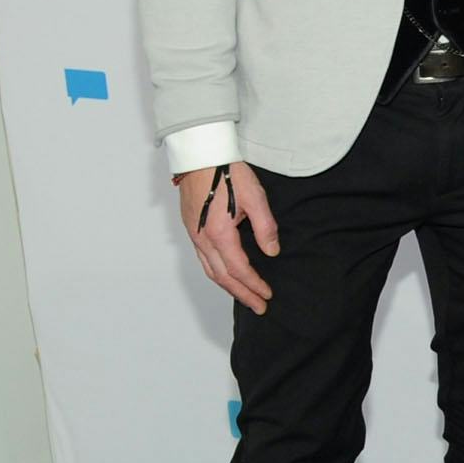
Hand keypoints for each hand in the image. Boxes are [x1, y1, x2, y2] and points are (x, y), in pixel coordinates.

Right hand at [173, 161, 278, 312]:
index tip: (268, 295)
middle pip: (222, 276)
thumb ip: (265, 226)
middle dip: (242, 294)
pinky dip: (217, 273)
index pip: (239, 269)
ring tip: (245, 296)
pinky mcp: (191, 228)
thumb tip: (272, 251)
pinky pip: (203, 259)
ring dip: (228, 287)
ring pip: (210, 270)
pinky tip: (228, 275)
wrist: (200, 155)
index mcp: (219, 233)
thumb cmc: (227, 171)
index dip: (254, 285)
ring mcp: (194, 234)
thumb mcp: (254, 196)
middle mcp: (202, 238)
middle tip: (259, 307)